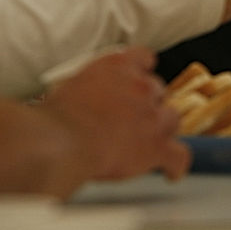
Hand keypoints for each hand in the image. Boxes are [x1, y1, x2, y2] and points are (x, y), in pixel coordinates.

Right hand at [42, 47, 189, 182]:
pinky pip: (179, 155)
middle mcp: (141, 86)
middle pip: (158, 92)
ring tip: (146, 143)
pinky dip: (175, 165)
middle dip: (147, 105)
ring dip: (161, 130)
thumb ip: (91, 87)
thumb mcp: (69, 87)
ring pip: (172, 119)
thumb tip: (89, 100)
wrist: (57, 143)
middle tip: (130, 121)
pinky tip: (170, 172)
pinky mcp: (156, 146)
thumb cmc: (52, 118)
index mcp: (118, 67)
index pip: (143, 57)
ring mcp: (153, 116)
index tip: (139, 79)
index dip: (142, 70)